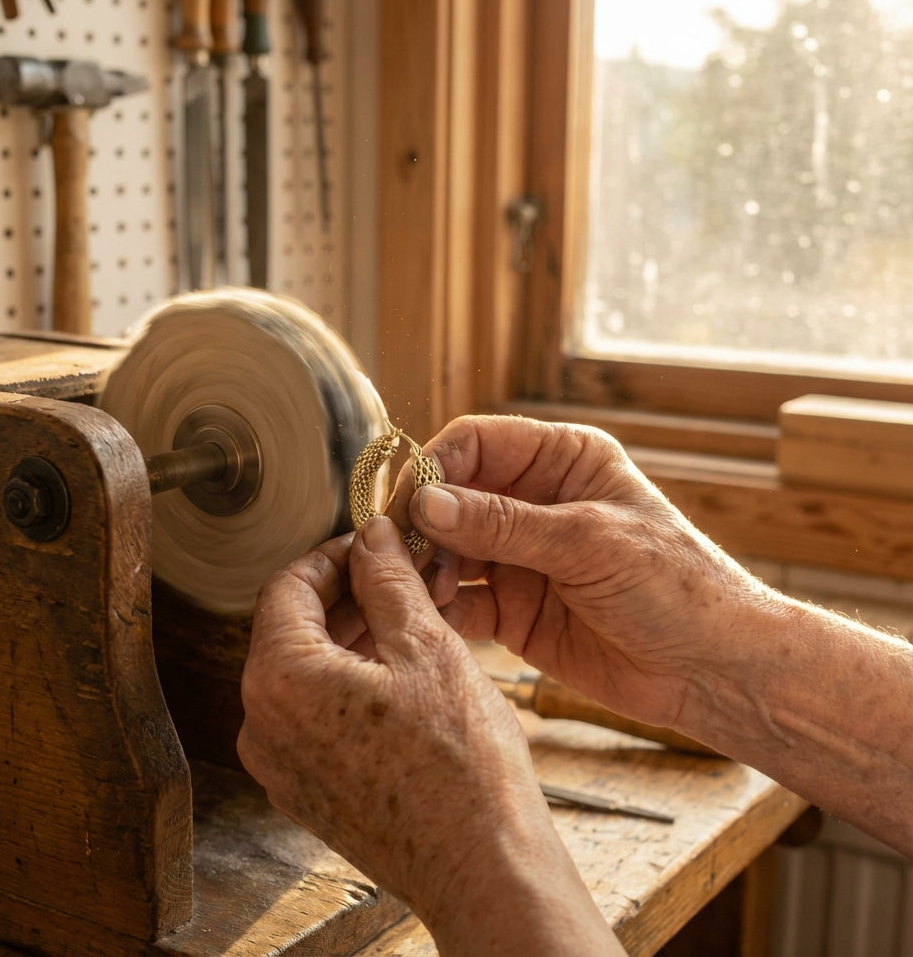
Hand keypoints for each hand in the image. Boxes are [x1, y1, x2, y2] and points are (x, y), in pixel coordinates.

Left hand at [238, 515, 620, 953]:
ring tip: (407, 622)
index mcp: (280, 681)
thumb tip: (370, 537)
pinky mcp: (307, 793)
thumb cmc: (461, 767)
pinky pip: (313, 718)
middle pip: (290, 631)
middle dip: (344, 596)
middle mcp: (263, 726)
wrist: (483, 870)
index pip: (286, 587)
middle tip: (397, 577)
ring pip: (304, 675)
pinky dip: (347, 685)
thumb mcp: (427, 647)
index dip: (332, 556)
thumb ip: (388, 580)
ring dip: (348, 639)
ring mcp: (281, 766)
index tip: (371, 545)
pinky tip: (397, 675)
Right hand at [390, 415, 768, 732]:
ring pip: (447, 551)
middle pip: (450, 497)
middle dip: (422, 525)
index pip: (476, 443)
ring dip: (426, 569)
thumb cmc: (676, 588)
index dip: (435, 468)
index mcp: (562, 462)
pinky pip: (460, 603)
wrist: (713, 670)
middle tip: (402, 556)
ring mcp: (519, 558)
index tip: (409, 505)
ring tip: (421, 594)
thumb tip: (427, 503)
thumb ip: (505, 523)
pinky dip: (438, 610)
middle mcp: (533, 502)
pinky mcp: (511, 610)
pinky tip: (428, 620)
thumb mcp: (590, 543)